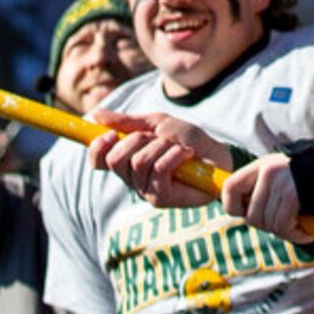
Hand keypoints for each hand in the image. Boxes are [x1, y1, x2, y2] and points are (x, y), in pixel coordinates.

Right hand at [85, 110, 230, 206]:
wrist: (217, 154)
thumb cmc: (187, 140)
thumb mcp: (157, 123)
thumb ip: (127, 122)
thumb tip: (96, 114)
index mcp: (127, 160)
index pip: (98, 161)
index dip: (97, 148)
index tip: (109, 134)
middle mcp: (132, 178)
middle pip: (115, 160)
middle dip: (136, 140)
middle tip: (156, 137)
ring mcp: (145, 190)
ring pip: (139, 163)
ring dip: (161, 146)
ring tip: (178, 147)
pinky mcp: (162, 198)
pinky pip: (158, 171)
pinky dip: (173, 156)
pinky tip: (186, 154)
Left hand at [220, 152, 313, 241]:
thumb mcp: (285, 172)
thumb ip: (267, 186)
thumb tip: (250, 213)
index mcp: (262, 165)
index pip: (229, 188)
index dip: (232, 207)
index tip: (247, 215)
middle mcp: (267, 172)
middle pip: (251, 215)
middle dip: (267, 226)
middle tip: (284, 225)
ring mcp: (279, 183)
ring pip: (268, 224)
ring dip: (284, 233)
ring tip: (298, 229)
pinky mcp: (292, 195)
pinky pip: (283, 227)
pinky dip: (294, 236)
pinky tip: (305, 235)